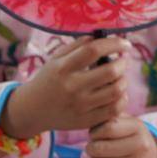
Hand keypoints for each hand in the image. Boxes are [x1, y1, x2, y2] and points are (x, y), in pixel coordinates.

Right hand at [0, 36, 128, 137]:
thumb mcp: (56, 59)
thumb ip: (77, 46)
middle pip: (110, 71)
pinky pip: (114, 110)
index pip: (94, 50)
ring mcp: (80, 106)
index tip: (124, 44)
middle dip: (122, 63)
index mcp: (63, 68)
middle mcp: (72, 87)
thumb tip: (101, 36)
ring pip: (116, 91)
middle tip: (122, 61)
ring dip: (123, 80)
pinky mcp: (85, 121)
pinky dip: (122, 99)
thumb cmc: (49, 79)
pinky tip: (118, 93)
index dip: (114, 44)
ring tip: (119, 77)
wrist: (31, 110)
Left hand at [86, 116, 156, 157]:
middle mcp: (142, 147)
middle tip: (93, 149)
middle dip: (90, 148)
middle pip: (101, 148)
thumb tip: (94, 117)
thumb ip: (111, 117)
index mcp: (139, 128)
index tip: (94, 135)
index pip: (107, 128)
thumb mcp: (127, 123)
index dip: (95, 132)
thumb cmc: (133, 139)